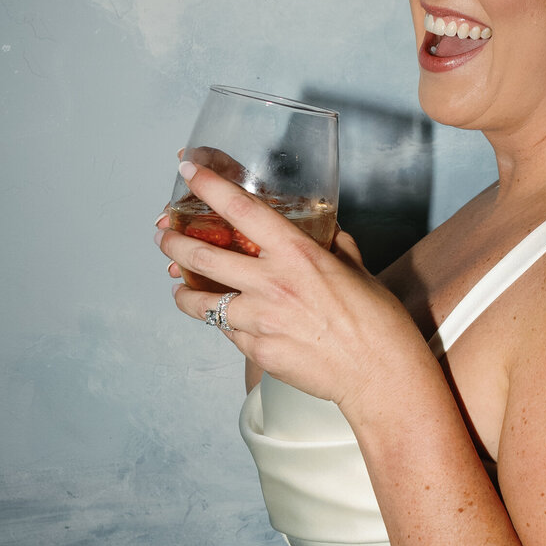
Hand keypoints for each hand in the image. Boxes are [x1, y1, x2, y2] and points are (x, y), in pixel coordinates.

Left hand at [155, 161, 427, 417]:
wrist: (380, 375)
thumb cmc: (377, 321)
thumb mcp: (356, 268)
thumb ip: (332, 245)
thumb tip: (321, 230)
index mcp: (297, 254)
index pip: (241, 209)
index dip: (208, 186)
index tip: (189, 170)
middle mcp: (272, 283)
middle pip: (202, 256)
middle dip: (174, 243)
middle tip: (165, 236)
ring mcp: (261, 320)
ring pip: (200, 303)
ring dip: (183, 292)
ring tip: (177, 286)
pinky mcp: (257, 351)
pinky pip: (227, 332)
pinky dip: (222, 322)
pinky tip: (224, 319)